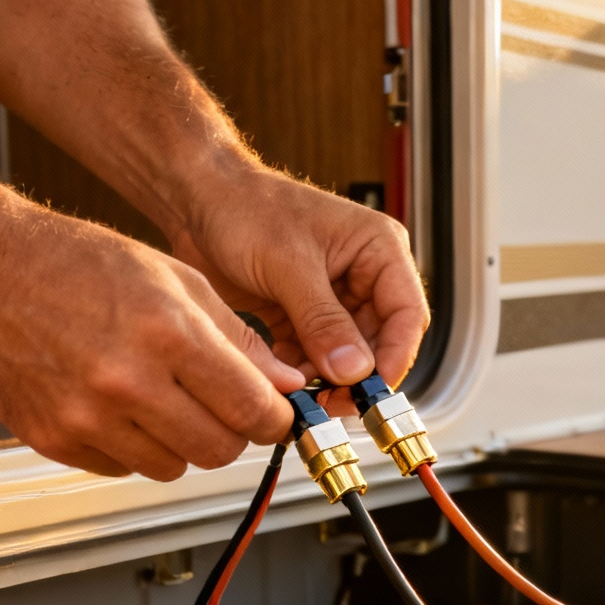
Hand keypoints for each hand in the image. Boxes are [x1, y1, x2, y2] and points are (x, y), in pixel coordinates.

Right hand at [0, 215, 304, 479]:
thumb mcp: (177, 281)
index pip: (252, 410)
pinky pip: (123, 468)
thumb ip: (239, 340)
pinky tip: (116, 405)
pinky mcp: (55, 440)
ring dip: (180, 442)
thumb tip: (288, 387)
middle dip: (231, 434)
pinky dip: (132, 446)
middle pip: (219, 450)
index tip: (273, 415)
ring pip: (173, 467)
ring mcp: (86, 418)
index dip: (274, 418)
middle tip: (220, 407)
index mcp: (168, 333)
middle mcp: (127, 382)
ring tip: (159, 397)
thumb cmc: (79, 264)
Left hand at [170, 165, 429, 409]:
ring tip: (301, 392)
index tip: (374, 389)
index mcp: (377, 249)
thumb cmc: (245, 207)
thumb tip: (354, 369)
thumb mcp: (289, 265)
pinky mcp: (305, 315)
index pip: (406, 313)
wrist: (198, 202)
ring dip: (327, 378)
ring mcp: (334, 298)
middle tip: (333, 402)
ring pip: (347, 356)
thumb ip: (323, 320)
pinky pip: (315, 356)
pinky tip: (282, 377)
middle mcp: (362, 275)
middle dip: (357, 375)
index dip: (396, 356)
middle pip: (380, 342)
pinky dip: (302, 372)